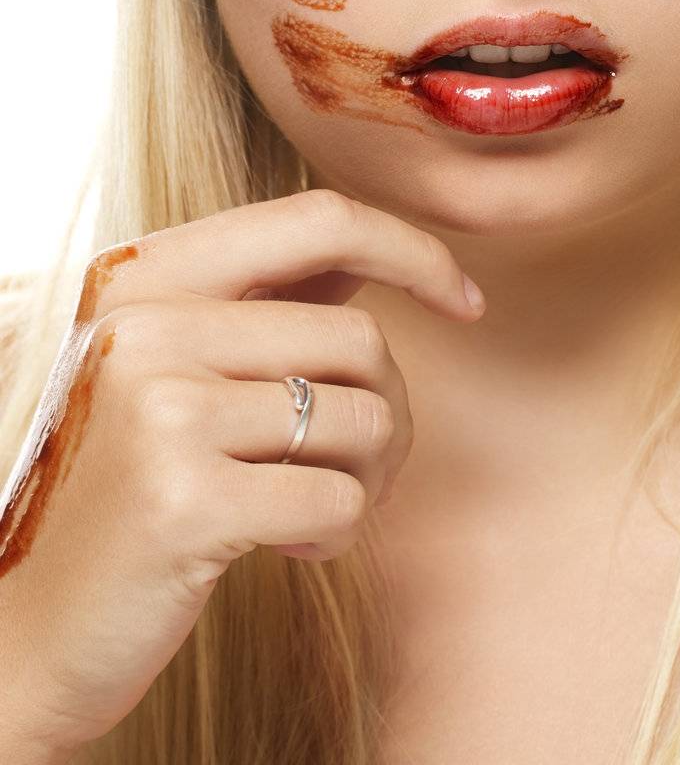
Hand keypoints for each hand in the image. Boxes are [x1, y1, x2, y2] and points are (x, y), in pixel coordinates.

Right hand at [0, 188, 484, 756]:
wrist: (31, 630)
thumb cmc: (124, 492)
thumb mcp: (167, 368)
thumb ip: (257, 305)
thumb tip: (376, 254)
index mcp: (142, 278)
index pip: (319, 218)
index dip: (413, 250)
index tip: (466, 299)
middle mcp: (145, 327)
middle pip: (359, 339)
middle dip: (390, 411)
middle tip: (359, 467)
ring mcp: (161, 411)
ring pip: (363, 419)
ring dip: (367, 480)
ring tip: (314, 509)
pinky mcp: (185, 501)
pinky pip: (339, 500)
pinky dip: (337, 536)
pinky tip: (286, 550)